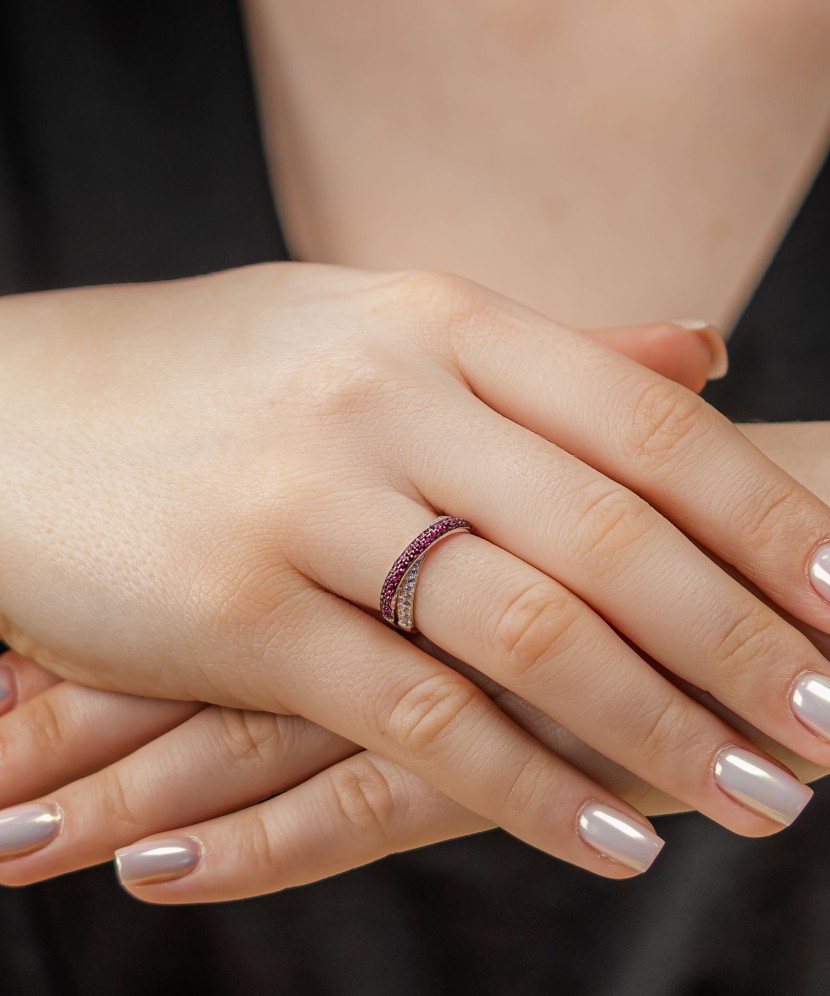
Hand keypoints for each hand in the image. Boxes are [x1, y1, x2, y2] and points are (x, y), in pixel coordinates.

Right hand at [1, 264, 828, 877]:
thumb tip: (704, 353)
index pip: (645, 422)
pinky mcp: (236, 614)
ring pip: (529, 631)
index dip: (764, 517)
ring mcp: (307, 503)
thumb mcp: (382, 333)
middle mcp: (384, 399)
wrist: (15, 413)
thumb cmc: (215, 380)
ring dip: (662, 728)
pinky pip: (413, 715)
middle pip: (612, 536)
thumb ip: (548, 359)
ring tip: (761, 796)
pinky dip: (526, 786)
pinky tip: (609, 837)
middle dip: (745, 644)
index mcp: (434, 323)